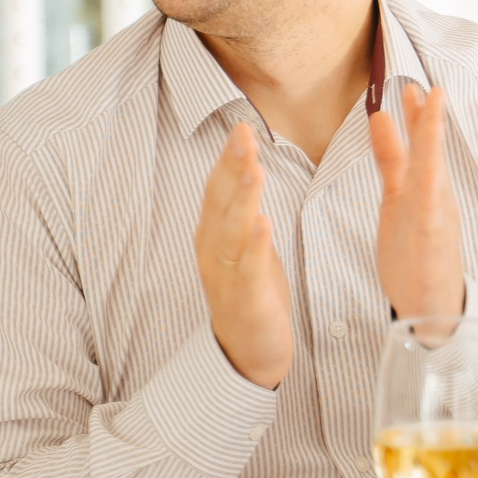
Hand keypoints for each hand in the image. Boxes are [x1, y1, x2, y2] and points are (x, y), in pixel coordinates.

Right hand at [194, 120, 291, 387]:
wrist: (247, 352)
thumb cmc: (250, 292)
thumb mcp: (246, 244)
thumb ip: (243, 208)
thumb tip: (248, 165)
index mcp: (214, 235)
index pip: (219, 188)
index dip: (229, 157)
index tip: (242, 125)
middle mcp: (214, 251)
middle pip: (221, 202)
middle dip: (232, 167)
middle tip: (243, 134)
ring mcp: (227, 275)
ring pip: (232, 231)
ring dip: (242, 199)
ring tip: (254, 169)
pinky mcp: (246, 299)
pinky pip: (248, 269)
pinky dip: (255, 246)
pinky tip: (263, 225)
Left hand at [370, 81, 464, 321]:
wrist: (432, 307)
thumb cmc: (417, 253)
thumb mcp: (399, 197)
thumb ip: (391, 158)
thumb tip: (379, 117)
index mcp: (426, 186)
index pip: (420, 146)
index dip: (418, 117)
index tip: (415, 88)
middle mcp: (435, 198)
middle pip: (431, 154)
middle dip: (429, 122)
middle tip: (430, 89)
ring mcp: (436, 219)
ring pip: (435, 175)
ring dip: (435, 144)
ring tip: (434, 112)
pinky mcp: (432, 244)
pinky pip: (431, 216)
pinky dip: (432, 193)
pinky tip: (432, 178)